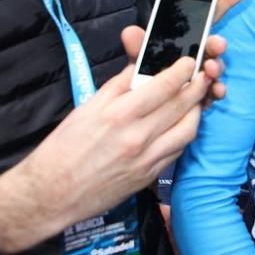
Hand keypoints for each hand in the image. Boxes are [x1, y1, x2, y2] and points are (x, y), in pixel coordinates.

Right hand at [0, 0, 247, 253]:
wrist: (51, 193)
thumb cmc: (64, 147)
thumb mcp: (89, 107)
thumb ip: (121, 85)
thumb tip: (144, 66)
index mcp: (120, 114)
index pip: (164, 85)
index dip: (183, 69)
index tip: (190, 60)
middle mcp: (138, 136)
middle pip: (182, 104)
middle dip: (198, 85)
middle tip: (203, 74)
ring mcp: (147, 159)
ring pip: (189, 128)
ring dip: (197, 109)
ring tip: (196, 98)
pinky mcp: (150, 175)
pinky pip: (179, 149)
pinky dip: (185, 132)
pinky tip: (183, 123)